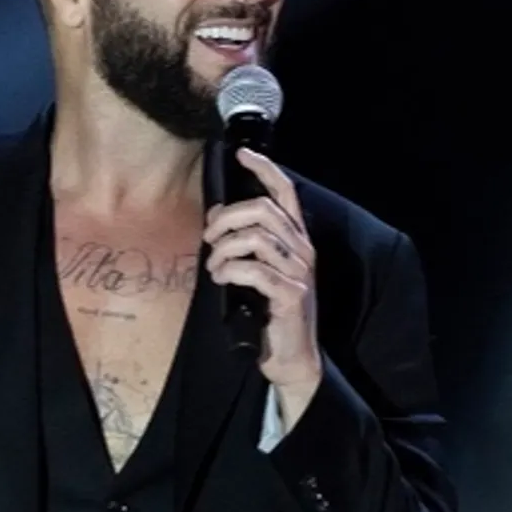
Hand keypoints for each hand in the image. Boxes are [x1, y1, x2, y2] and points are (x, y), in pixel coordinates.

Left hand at [203, 148, 321, 402]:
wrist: (290, 357)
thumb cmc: (269, 312)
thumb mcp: (258, 269)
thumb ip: (244, 241)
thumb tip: (217, 216)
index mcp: (296, 239)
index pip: (285, 192)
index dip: (264, 169)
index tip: (241, 154)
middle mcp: (302, 250)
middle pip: (262, 210)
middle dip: (226, 218)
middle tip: (209, 237)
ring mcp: (299, 272)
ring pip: (255, 238)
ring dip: (224, 249)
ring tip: (214, 267)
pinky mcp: (290, 295)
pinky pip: (254, 270)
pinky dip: (230, 271)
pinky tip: (222, 279)